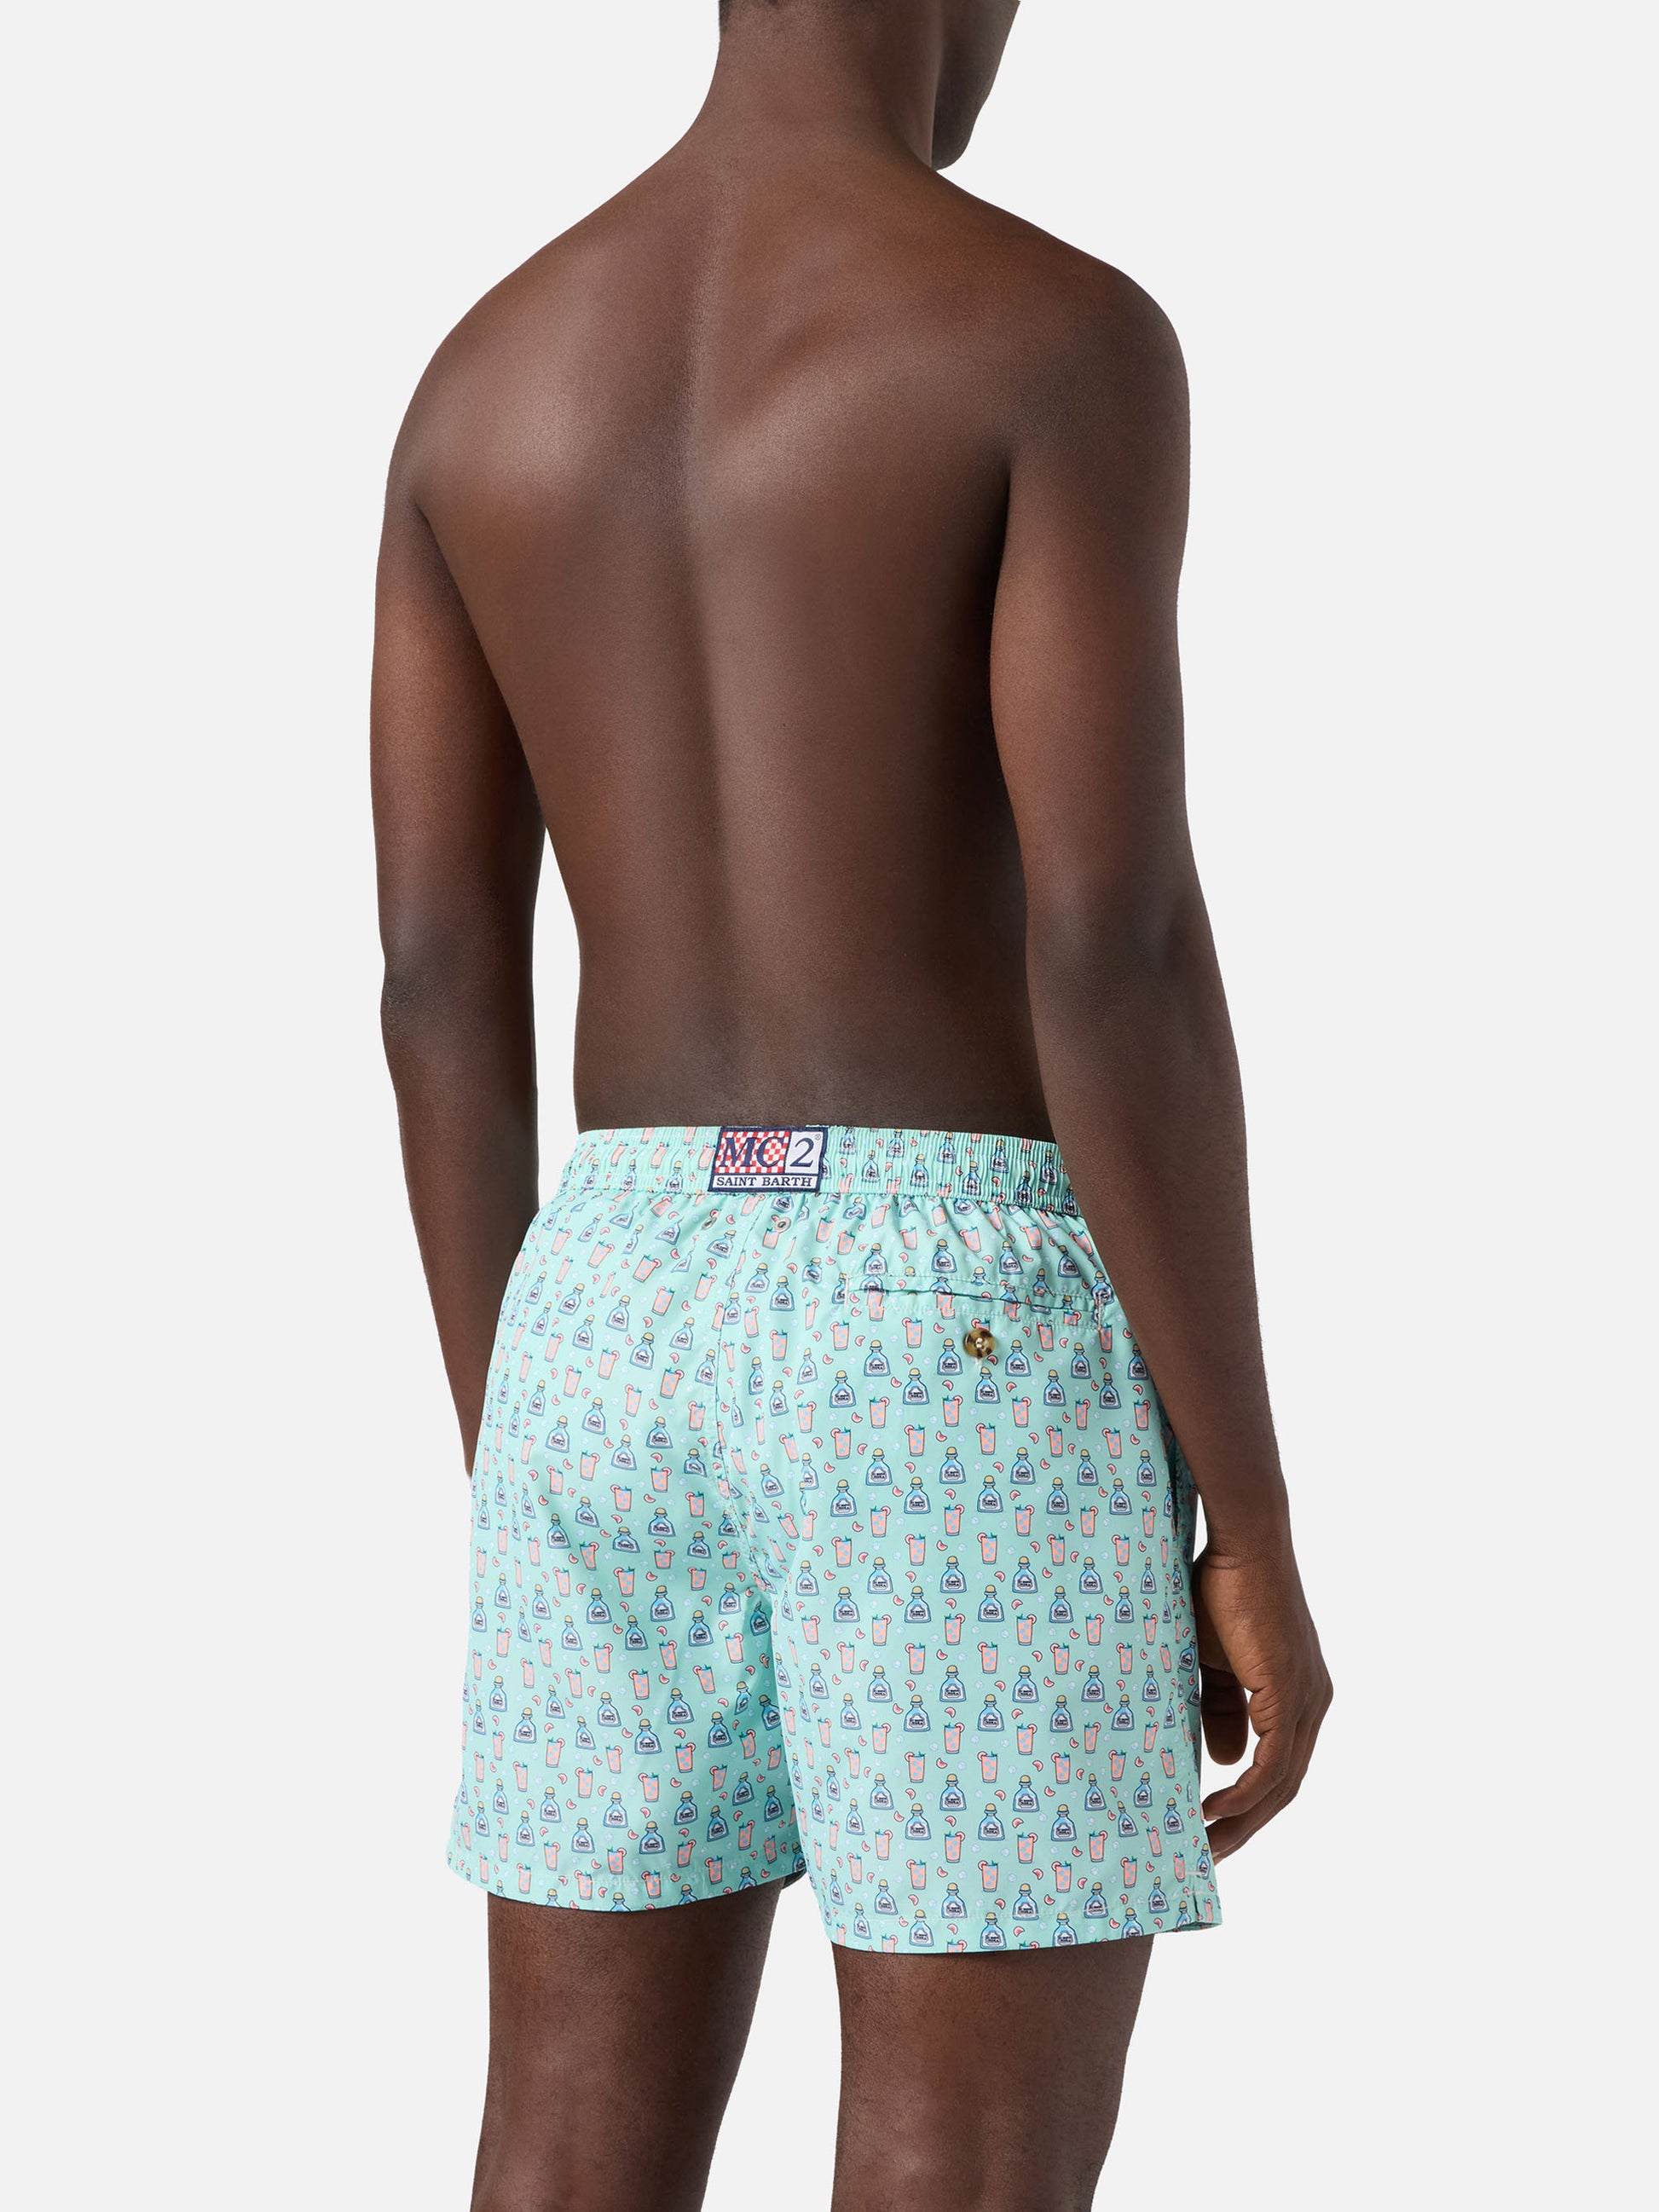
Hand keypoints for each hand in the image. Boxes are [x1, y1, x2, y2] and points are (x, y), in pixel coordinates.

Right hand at [1193, 1537, 1330, 1858]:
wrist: (1241, 1544)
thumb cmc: (1222, 1590)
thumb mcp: (1213, 1662)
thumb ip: (1219, 1710)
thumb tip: (1221, 1760)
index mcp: (1297, 1697)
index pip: (1278, 1768)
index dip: (1247, 1806)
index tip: (1211, 1831)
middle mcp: (1312, 1704)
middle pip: (1284, 1788)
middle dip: (1244, 1828)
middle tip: (1206, 1859)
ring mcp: (1306, 1700)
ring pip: (1281, 1783)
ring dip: (1242, 1821)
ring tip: (1204, 1845)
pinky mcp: (1290, 1693)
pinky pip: (1273, 1763)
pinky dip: (1245, 1793)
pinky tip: (1215, 1811)